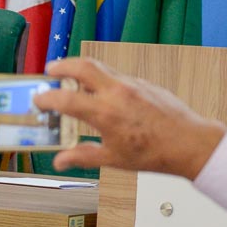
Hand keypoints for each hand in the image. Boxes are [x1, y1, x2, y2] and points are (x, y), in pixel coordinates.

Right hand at [35, 58, 225, 179]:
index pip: (66, 100)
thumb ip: (83, 156)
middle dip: (63, 65)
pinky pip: (119, 77)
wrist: (188, 142)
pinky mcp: (146, 84)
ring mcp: (133, 85)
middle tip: (51, 70)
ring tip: (73, 79)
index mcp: (105, 113)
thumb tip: (59, 161)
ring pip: (102, 68)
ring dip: (84, 70)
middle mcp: (117, 92)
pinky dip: (105, 80)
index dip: (47, 98)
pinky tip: (104, 93)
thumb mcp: (113, 159)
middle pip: (83, 66)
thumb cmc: (153, 153)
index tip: (38, 100)